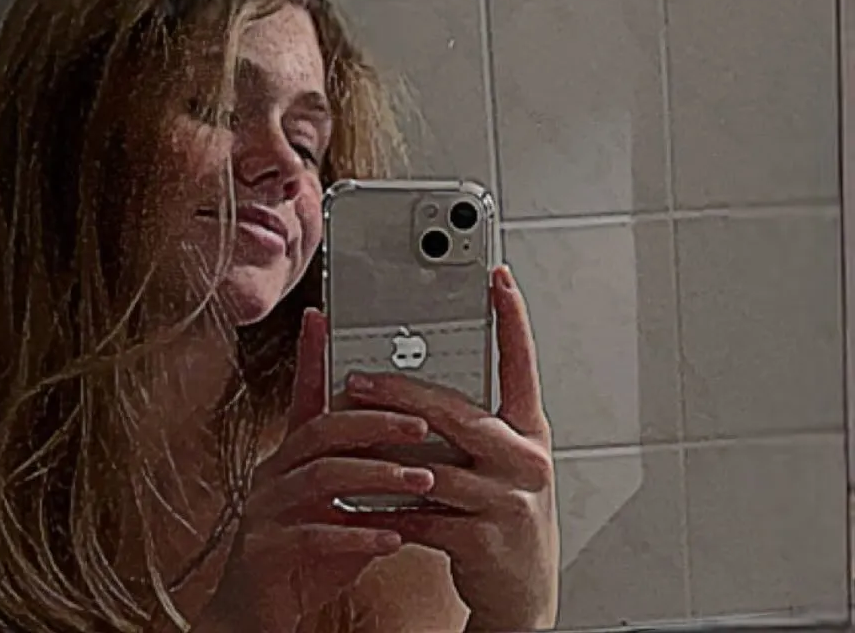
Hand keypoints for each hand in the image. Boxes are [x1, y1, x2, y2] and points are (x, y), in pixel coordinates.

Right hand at [202, 309, 435, 632]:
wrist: (257, 616)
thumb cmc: (304, 558)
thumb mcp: (337, 508)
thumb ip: (365, 476)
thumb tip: (417, 447)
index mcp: (291, 456)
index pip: (303, 395)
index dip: (309, 354)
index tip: (320, 315)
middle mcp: (274, 473)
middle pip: (322, 428)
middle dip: (375, 421)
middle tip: (421, 423)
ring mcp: (265, 510)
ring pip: (320, 475)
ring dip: (375, 474)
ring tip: (420, 479)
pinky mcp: (265, 551)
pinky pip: (312, 534)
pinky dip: (355, 534)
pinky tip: (390, 539)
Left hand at [343, 266, 558, 631]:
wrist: (524, 597)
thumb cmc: (503, 517)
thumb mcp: (500, 464)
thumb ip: (468, 426)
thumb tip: (411, 388)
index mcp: (529, 433)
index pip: (522, 364)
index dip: (512, 319)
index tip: (496, 277)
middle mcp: (525, 461)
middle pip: (455, 413)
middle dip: (399, 393)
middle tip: (357, 377)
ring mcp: (508, 502)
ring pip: (430, 465)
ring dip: (380, 452)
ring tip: (345, 434)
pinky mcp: (483, 542)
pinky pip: (419, 516)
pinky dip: (383, 509)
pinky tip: (356, 501)